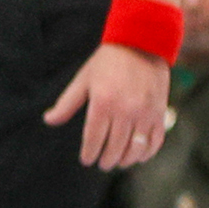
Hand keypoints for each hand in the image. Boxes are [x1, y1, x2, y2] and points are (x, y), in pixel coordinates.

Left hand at [44, 41, 171, 168]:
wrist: (142, 43)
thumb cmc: (106, 62)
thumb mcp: (82, 80)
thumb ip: (66, 104)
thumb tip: (48, 120)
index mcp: (103, 103)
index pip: (94, 138)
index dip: (90, 153)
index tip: (87, 160)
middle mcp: (126, 110)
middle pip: (115, 147)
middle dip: (107, 159)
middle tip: (102, 164)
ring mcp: (145, 112)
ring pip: (136, 147)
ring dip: (127, 159)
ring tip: (118, 162)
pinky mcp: (160, 111)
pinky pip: (156, 139)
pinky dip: (148, 151)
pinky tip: (139, 156)